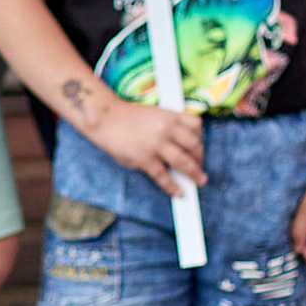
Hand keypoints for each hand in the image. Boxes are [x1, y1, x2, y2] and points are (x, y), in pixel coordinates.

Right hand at [83, 97, 206, 199]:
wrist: (104, 117)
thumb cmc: (126, 116)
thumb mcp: (152, 113)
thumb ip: (168, 126)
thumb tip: (180, 147)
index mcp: (168, 115)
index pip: (196, 124)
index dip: (200, 136)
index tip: (199, 144)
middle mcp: (165, 129)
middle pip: (194, 145)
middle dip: (200, 157)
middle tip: (200, 165)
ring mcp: (156, 144)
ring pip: (184, 162)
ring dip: (194, 173)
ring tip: (199, 180)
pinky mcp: (145, 159)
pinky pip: (163, 176)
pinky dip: (172, 186)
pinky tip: (178, 192)